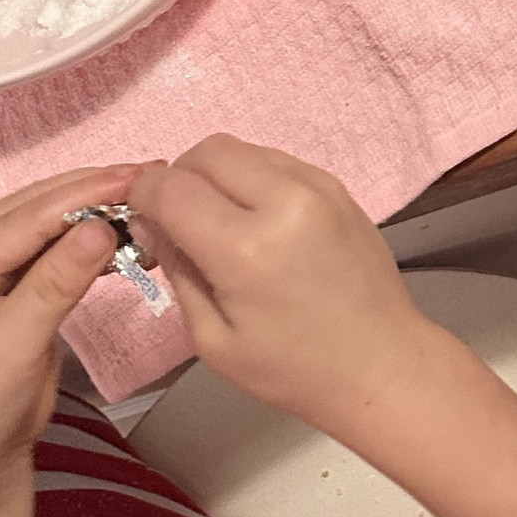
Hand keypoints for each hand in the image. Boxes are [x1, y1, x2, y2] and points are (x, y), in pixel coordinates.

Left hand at [0, 164, 138, 478]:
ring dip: (97, 205)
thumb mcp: (14, 350)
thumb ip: (54, 286)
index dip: (85, 194)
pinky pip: (54, 240)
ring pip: (49, 217)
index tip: (139, 180)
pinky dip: (91, 232)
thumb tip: (99, 228)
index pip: (27, 218)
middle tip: (155, 177)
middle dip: (96, 190)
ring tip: (148, 195)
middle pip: (38, 206)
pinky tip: (124, 226)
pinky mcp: (12, 275)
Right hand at [129, 135, 429, 440]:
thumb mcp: (213, 338)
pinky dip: (251, 177)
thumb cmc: (292, 367)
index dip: (142, 196)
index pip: (172, 188)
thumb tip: (150, 220)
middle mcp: (284, 200)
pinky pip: (275, 159)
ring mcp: (317, 185)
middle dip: (179, 178)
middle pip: (207, 151)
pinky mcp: (336, 183)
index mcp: (248, 248)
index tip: (137, 214)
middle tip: (177, 220)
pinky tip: (254, 218)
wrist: (379, 361)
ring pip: (242, 148)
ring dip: (216, 174)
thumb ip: (177, 269)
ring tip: (217, 221)